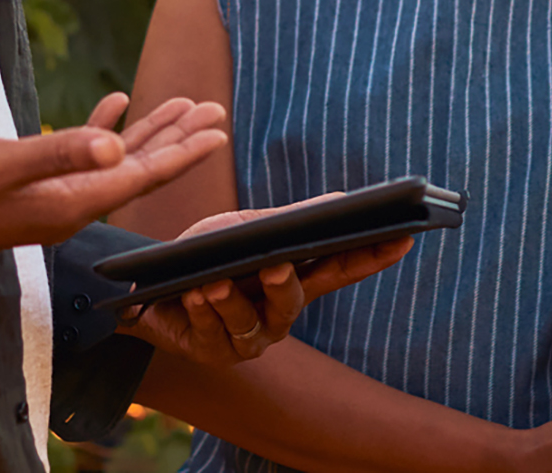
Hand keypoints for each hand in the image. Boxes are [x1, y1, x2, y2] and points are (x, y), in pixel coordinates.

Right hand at [0, 92, 228, 251]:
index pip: (141, 176)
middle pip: (139, 169)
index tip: (217, 132)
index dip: (182, 152)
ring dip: (149, 132)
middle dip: (178, 139)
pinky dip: (103, 128)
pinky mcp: (35, 184)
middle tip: (216, 112)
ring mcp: (55, 197)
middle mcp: (72, 205)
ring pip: (116, 161)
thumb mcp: (5, 165)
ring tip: (184, 105)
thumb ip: (60, 153)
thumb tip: (115, 145)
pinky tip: (117, 103)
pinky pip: (82, 155)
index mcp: (72, 204)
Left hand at [115, 202, 413, 365]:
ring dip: (229, 301)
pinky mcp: (212, 352)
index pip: (339, 269)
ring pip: (248, 323)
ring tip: (214, 282)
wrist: (150, 285)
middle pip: (292, 302)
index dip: (371, 257)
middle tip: (274, 267)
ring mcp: (246, 339)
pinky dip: (200, 312)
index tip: (401, 238)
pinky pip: (210, 334)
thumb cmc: (206, 256)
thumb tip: (339, 200)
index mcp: (292, 282)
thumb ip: (287, 221)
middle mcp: (276, 317)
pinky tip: (193, 296)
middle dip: (283, 286)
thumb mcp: (242, 230)